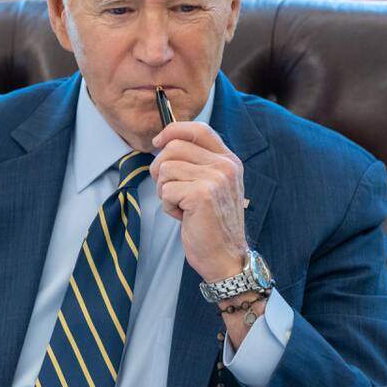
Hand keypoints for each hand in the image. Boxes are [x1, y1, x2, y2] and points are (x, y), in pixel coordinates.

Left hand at [150, 122, 248, 281]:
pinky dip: (168, 206)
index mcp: (228, 160)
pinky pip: (166, 190)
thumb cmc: (212, 223)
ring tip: (182, 206)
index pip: (198, 129)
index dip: (173, 130)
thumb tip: (163, 143)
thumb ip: (196, 163)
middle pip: (174, 147)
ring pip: (166, 169)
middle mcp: (225, 166)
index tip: (157, 142)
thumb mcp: (211, 185)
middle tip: (170, 190)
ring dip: (165, 191)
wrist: (225, 257)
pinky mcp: (201, 195)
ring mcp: (215, 179)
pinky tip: (184, 216)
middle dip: (161, 169)